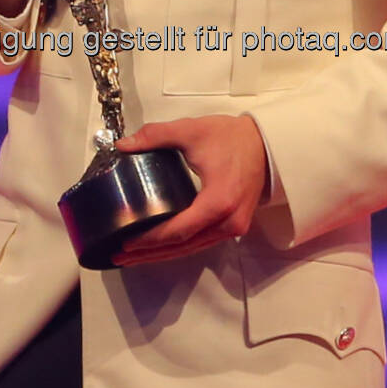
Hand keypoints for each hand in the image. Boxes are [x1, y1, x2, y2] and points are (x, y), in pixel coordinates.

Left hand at [112, 114, 267, 265]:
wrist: (265, 142)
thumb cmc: (233, 137)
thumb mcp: (191, 131)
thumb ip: (156, 136)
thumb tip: (124, 145)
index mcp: (219, 201)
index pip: (179, 230)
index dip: (151, 239)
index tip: (127, 241)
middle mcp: (229, 221)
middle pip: (184, 246)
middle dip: (150, 253)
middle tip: (121, 256)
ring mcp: (234, 227)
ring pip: (193, 248)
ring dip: (163, 253)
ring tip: (134, 256)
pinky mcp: (234, 226)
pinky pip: (203, 242)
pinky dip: (180, 246)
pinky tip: (161, 247)